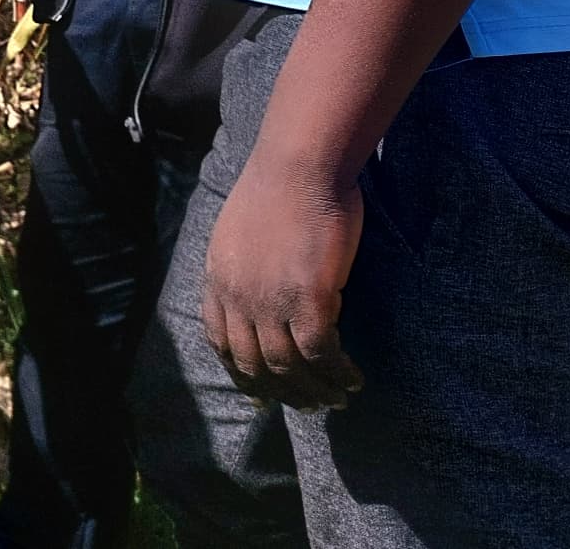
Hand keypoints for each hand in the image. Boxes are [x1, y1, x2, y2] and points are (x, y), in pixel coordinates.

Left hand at [200, 147, 365, 409]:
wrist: (298, 165)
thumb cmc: (276, 187)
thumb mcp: (238, 230)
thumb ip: (241, 263)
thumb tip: (255, 283)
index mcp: (217, 278)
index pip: (220, 340)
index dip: (239, 371)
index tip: (258, 393)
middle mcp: (237, 296)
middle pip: (252, 362)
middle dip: (278, 391)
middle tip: (306, 404)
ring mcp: (270, 301)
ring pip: (287, 367)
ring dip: (312, 390)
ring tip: (334, 399)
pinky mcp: (308, 300)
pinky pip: (321, 354)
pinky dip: (337, 373)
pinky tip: (351, 379)